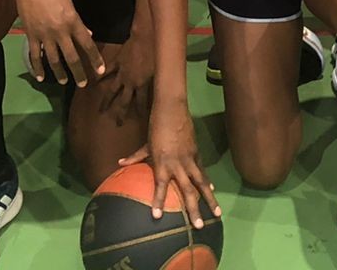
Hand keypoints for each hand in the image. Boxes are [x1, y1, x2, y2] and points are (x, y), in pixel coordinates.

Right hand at [14, 0, 102, 86]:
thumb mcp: (70, 3)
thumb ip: (79, 21)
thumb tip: (88, 34)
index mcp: (73, 22)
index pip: (87, 44)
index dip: (95, 59)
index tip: (100, 71)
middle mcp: (60, 31)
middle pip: (72, 57)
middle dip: (79, 72)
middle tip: (83, 84)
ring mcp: (45, 35)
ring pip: (54, 60)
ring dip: (60, 73)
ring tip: (64, 81)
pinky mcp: (31, 36)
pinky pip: (35, 56)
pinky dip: (37, 68)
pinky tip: (41, 77)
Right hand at [98, 26, 153, 122]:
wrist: (146, 37)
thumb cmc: (157, 52)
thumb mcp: (161, 70)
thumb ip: (158, 81)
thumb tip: (165, 90)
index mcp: (142, 85)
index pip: (141, 103)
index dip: (141, 112)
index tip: (140, 121)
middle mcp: (130, 82)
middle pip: (124, 101)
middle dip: (121, 113)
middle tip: (117, 124)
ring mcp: (121, 73)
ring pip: (112, 90)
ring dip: (106, 101)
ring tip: (101, 111)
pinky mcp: (117, 63)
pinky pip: (107, 71)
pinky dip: (100, 77)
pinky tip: (94, 83)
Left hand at [120, 97, 218, 227]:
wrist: (172, 110)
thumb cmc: (156, 127)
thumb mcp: (145, 144)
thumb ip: (135, 157)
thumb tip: (119, 163)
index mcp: (162, 163)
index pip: (160, 186)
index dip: (158, 201)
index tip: (157, 217)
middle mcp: (178, 164)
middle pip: (187, 191)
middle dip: (193, 209)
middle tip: (198, 226)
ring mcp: (190, 159)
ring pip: (202, 183)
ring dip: (209, 199)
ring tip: (217, 213)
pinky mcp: (197, 153)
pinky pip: (203, 171)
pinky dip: (207, 182)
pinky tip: (212, 192)